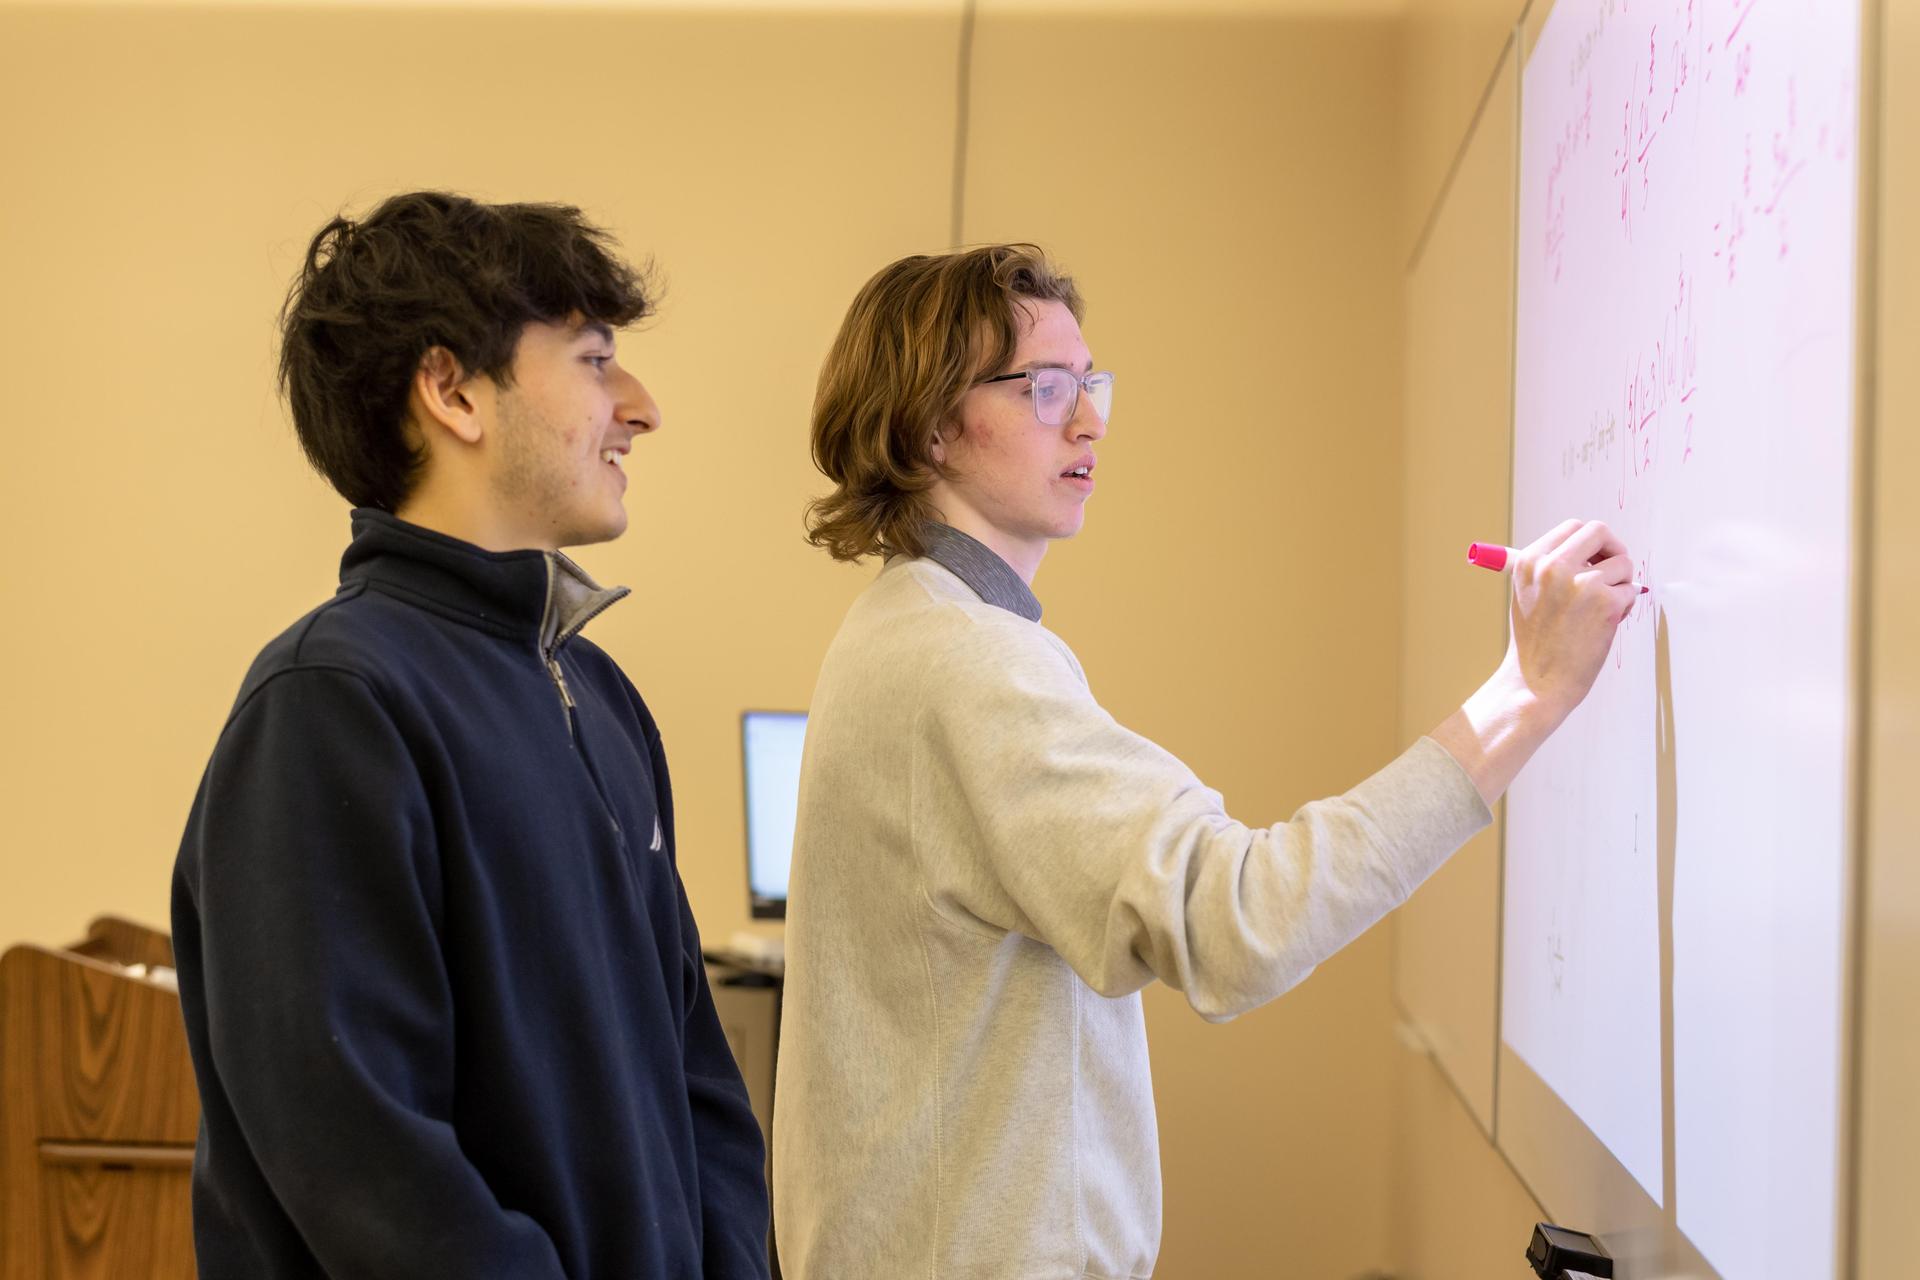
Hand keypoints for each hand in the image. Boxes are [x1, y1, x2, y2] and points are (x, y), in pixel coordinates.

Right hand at [1503, 518, 1640, 723]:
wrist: (1535, 683)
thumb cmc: (1534, 643)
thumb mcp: (1526, 595)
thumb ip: (1549, 568)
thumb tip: (1590, 550)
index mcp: (1530, 561)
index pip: (1572, 528)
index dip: (1590, 543)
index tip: (1595, 558)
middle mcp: (1553, 566)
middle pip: (1599, 532)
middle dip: (1613, 550)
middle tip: (1614, 571)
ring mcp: (1581, 584)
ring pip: (1622, 563)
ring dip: (1620, 584)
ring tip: (1603, 609)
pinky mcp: (1605, 603)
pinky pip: (1630, 591)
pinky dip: (1625, 605)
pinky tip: (1607, 623)